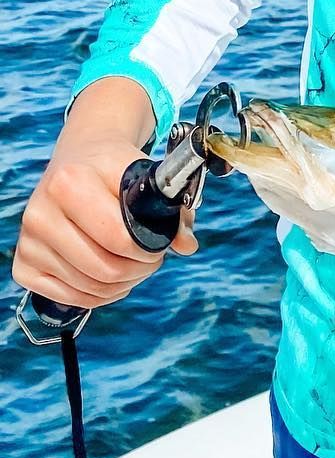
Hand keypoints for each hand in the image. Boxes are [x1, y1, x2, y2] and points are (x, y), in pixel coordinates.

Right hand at [11, 78, 190, 310]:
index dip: (149, 249)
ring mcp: (28, 242)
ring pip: (89, 287)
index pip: (119, 237)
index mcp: (69, 182)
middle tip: (150, 258)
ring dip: (122, 284)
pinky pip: (69, 298)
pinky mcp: (23, 265)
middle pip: (104, 268)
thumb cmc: (116, 170)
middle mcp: (40, 213)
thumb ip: (172, 209)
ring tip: (133, 264)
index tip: (161, 244)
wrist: (80, 159)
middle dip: (139, 269)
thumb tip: (187, 245)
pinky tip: (109, 276)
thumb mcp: (147, 175)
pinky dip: (97, 295)